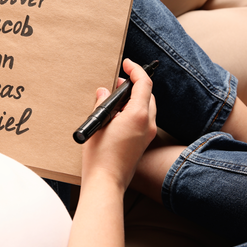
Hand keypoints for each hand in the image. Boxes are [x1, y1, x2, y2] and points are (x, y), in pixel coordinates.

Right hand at [80, 59, 156, 190]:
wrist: (106, 183)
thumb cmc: (100, 157)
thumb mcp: (98, 124)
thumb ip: (103, 104)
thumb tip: (104, 92)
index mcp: (138, 115)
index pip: (144, 84)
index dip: (136, 70)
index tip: (127, 63)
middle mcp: (148, 124)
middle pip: (148, 95)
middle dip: (135, 85)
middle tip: (117, 83)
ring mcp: (147, 135)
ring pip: (147, 107)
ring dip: (135, 99)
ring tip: (116, 98)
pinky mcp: (143, 143)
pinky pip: (144, 120)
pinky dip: (135, 111)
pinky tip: (118, 116)